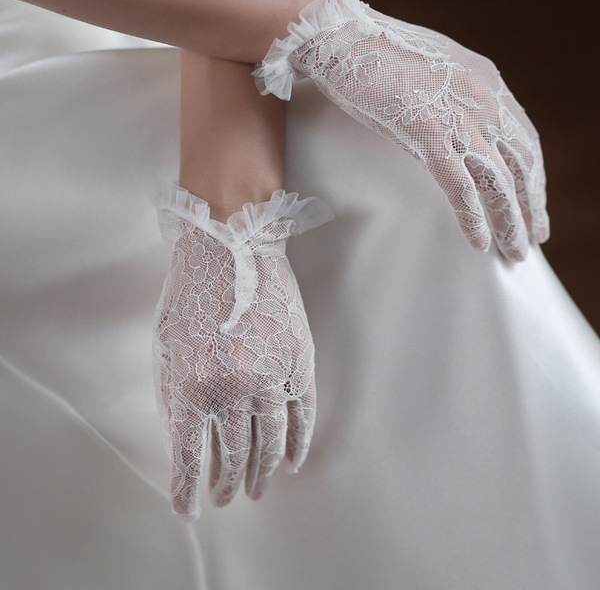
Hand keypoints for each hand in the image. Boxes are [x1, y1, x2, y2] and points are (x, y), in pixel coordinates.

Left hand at [152, 183, 332, 520]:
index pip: (189, 458)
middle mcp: (232, 388)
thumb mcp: (166, 347)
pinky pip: (302, 416)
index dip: (188, 490)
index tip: (189, 509)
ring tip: (255, 490)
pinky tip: (291, 462)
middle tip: (224, 498)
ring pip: (269, 443)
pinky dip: (297, 444)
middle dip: (224, 484)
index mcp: (191, 386)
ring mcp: (271, 375)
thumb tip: (185, 443)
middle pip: (231, 456)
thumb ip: (174, 397)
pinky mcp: (299, 360)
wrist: (230, 245)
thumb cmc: (191, 293)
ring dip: (260, 472)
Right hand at [254, 0, 548, 259]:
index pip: (524, 139)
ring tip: (514, 252)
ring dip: (510, 221)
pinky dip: (473, 218)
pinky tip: (479, 242)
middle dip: (530, 206)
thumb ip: (454, 93)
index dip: (533, 176)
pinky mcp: (428, 133)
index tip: (534, 203)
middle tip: (532, 239)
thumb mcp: (431, 68)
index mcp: (486, 81)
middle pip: (521, 164)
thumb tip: (457, 124)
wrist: (341, 36)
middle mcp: (483, 98)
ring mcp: (457, 116)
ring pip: (498, 181)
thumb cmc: (375, 52)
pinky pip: (460, 187)